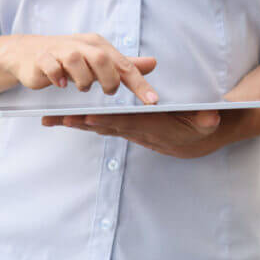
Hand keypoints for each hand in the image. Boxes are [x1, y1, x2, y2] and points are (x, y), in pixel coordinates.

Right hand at [0, 33, 158, 102]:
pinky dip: (58, 77)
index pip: (124, 64)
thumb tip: (152, 63)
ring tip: (80, 88)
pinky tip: (61, 85)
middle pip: (101, 59)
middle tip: (107, 92)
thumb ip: (123, 65)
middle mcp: (81, 45)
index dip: (139, 83)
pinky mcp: (43, 58)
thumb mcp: (97, 60)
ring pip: (76, 61)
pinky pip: (52, 67)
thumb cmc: (66, 58)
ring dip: (82, 80)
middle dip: (108, 80)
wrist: (28, 53)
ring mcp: (60, 50)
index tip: (151, 101)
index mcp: (97, 45)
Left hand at [42, 110, 223, 158]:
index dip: (108, 122)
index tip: (89, 118)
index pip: (127, 123)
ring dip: (73, 123)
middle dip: (79, 123)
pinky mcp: (122, 129)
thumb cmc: (201, 125)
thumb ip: (207, 120)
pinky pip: (98, 126)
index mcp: (152, 127)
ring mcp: (127, 131)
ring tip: (48, 118)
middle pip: (103, 127)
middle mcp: (135, 131)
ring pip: (96, 127)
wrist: (195, 141)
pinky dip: (80, 122)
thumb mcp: (208, 122)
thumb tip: (211, 118)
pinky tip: (60, 118)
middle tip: (56, 119)